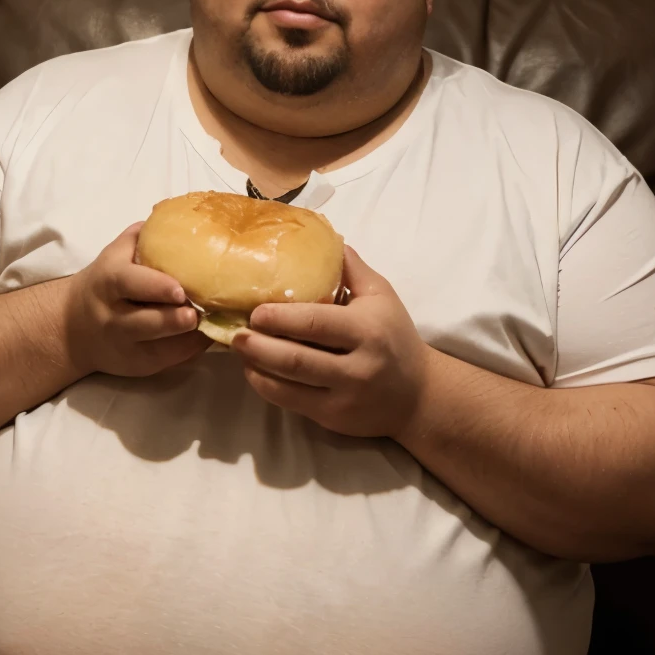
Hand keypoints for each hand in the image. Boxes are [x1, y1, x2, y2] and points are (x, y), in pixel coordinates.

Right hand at [64, 225, 209, 378]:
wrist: (72, 327)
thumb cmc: (105, 282)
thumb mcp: (114, 255)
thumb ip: (142, 238)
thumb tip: (181, 216)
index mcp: (109, 281)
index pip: (130, 284)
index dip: (156, 287)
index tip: (180, 290)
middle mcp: (112, 316)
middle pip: (144, 323)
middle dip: (174, 320)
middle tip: (199, 314)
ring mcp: (124, 345)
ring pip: (157, 347)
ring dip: (186, 338)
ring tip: (208, 325)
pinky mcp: (136, 366)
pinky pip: (167, 360)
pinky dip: (189, 349)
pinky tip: (205, 335)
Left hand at [232, 248, 426, 436]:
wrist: (418, 395)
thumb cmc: (395, 338)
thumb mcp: (382, 297)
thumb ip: (352, 269)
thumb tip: (325, 237)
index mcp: (367, 330)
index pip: (316, 323)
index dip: (280, 318)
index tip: (255, 311)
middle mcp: (357, 366)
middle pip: (297, 359)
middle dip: (260, 346)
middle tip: (236, 333)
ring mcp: (344, 396)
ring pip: (290, 384)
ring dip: (257, 367)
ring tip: (239, 350)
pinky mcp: (333, 417)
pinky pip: (292, 403)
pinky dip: (267, 387)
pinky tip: (255, 371)